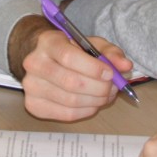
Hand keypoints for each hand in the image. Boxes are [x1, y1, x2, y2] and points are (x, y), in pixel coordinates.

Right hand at [13, 18, 133, 121]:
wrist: (43, 59)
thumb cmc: (70, 50)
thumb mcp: (90, 44)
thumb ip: (109, 52)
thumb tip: (125, 66)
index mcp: (48, 42)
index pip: (69, 57)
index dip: (93, 68)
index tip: (111, 73)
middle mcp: (34, 63)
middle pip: (71, 82)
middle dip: (99, 88)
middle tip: (113, 88)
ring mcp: (31, 86)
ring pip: (71, 101)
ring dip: (96, 101)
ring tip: (106, 95)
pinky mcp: (33, 105)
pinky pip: (66, 114)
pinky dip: (86, 110)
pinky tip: (93, 103)